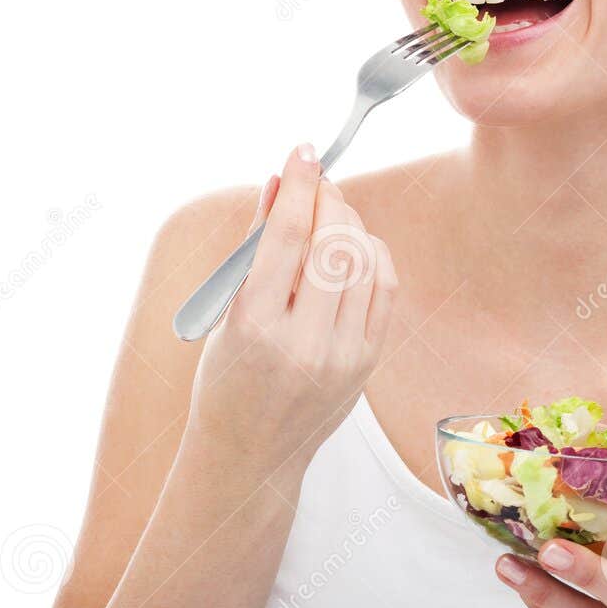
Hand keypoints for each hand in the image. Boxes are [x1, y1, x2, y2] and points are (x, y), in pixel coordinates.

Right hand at [187, 143, 397, 462]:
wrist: (249, 456)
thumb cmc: (225, 380)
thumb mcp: (223, 313)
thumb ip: (254, 245)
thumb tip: (279, 184)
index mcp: (253, 326)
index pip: (287, 234)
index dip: (300, 183)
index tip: (304, 151)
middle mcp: (303, 342)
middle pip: (333, 241)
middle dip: (328, 198)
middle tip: (316, 182)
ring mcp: (343, 356)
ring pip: (364, 260)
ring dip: (350, 222)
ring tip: (330, 212)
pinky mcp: (368, 362)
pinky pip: (384, 287)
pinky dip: (372, 254)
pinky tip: (353, 245)